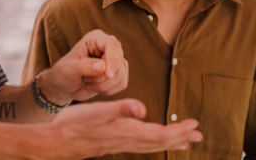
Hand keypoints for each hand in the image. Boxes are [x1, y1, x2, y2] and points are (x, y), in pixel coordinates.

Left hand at [39, 30, 128, 103]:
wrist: (65, 85)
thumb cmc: (64, 72)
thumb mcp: (70, 69)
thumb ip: (85, 66)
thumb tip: (102, 67)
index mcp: (96, 38)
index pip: (112, 45)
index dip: (112, 60)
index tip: (108, 75)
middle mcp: (109, 47)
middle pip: (119, 62)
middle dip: (102, 77)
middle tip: (85, 80)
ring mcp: (116, 60)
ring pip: (121, 75)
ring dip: (103, 85)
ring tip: (88, 83)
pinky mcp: (119, 74)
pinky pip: (122, 84)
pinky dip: (108, 90)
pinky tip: (95, 88)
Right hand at [47, 99, 201, 157]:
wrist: (55, 141)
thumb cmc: (73, 124)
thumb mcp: (96, 112)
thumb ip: (120, 108)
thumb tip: (143, 108)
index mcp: (126, 131)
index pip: (159, 134)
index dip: (178, 130)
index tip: (195, 125)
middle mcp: (126, 141)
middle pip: (159, 142)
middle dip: (180, 138)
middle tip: (199, 134)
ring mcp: (119, 144)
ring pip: (150, 146)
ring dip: (169, 142)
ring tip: (185, 141)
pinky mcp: (113, 144)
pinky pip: (140, 146)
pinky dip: (153, 143)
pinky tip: (152, 141)